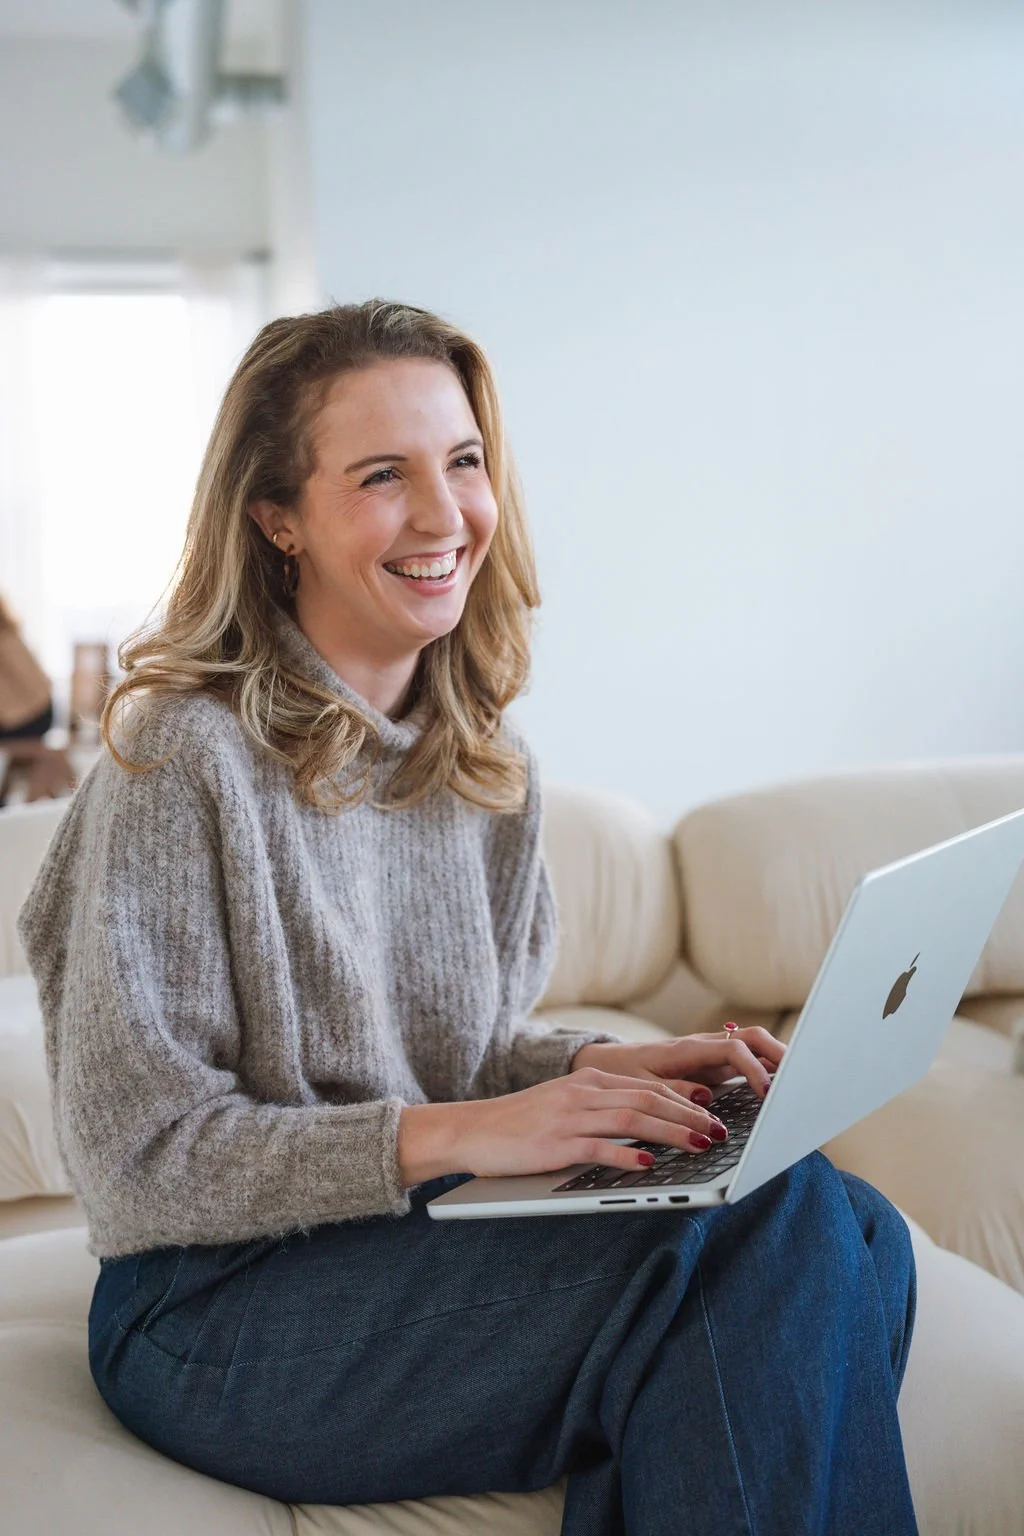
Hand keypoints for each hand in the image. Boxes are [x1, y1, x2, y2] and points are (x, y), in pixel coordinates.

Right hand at [453, 1066, 740, 1181]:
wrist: (471, 1130)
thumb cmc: (520, 1124)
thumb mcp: (565, 1104)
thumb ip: (602, 1108)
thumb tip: (648, 1126)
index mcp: (589, 1081)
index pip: (649, 1086)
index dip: (686, 1101)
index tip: (714, 1114)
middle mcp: (583, 1093)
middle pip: (649, 1099)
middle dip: (690, 1116)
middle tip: (720, 1132)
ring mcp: (569, 1117)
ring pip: (632, 1118)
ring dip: (672, 1133)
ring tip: (700, 1145)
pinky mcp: (555, 1143)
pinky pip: (599, 1147)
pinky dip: (628, 1155)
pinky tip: (650, 1165)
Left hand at [570, 1026, 784, 1105]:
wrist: (604, 1063)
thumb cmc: (622, 1074)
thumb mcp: (640, 1087)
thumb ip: (673, 1091)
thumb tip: (707, 1096)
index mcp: (687, 1049)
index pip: (734, 1050)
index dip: (754, 1070)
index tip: (768, 1093)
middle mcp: (703, 1046)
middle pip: (752, 1038)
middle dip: (779, 1053)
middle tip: (801, 1078)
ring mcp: (709, 1053)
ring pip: (753, 1045)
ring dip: (777, 1058)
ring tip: (800, 1080)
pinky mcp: (711, 1064)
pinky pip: (745, 1059)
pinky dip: (765, 1066)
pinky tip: (779, 1084)